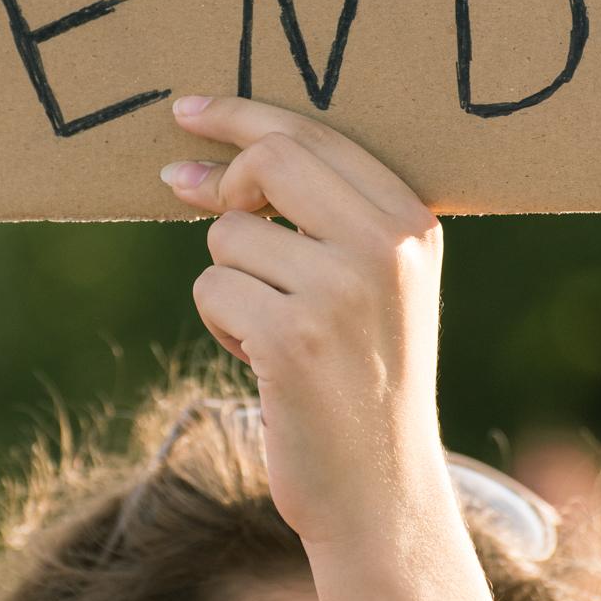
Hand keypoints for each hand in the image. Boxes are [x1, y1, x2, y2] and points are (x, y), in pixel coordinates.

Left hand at [161, 96, 445, 547]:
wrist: (381, 490)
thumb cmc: (361, 381)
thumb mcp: (371, 287)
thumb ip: (322, 218)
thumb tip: (203, 166)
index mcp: (412, 223)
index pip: (315, 135)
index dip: (241, 115)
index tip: (187, 110)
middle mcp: (385, 248)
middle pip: (271, 160)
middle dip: (225, 183)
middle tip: (194, 199)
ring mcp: (340, 291)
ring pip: (229, 238)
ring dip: (228, 281)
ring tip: (269, 330)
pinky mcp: (292, 338)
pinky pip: (214, 290)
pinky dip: (221, 323)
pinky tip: (261, 362)